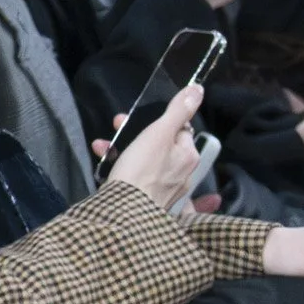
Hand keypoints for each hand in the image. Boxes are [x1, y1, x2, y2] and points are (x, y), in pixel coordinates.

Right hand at [101, 85, 204, 213]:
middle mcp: (181, 174)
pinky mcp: (146, 200)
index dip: (158, 119)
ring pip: (144, 160)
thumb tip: (199, 89)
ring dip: (123, 147)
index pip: (180, 129)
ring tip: (104, 144)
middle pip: (160, 144)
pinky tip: (104, 162)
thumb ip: (178, 110)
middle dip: (136, 132)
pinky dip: (119, 167)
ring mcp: (163, 189)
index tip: (136, 117)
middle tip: (117, 125)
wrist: (123, 214)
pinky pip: (135, 177)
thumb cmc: (142, 171)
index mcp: (188, 156)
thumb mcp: (159, 133)